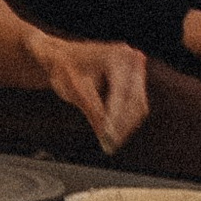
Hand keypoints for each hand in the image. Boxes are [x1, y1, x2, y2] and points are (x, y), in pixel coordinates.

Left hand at [30, 32, 149, 152]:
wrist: (63, 59)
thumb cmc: (64, 70)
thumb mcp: (75, 89)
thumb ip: (92, 110)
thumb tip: (105, 135)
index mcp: (116, 56)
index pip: (121, 92)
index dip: (115, 117)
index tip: (110, 137)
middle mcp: (130, 59)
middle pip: (135, 99)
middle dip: (123, 124)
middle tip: (111, 144)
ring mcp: (135, 68)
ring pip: (138, 105)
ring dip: (126, 125)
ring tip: (111, 142)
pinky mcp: (135, 80)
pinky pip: (136, 105)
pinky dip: (126, 120)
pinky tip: (114, 133)